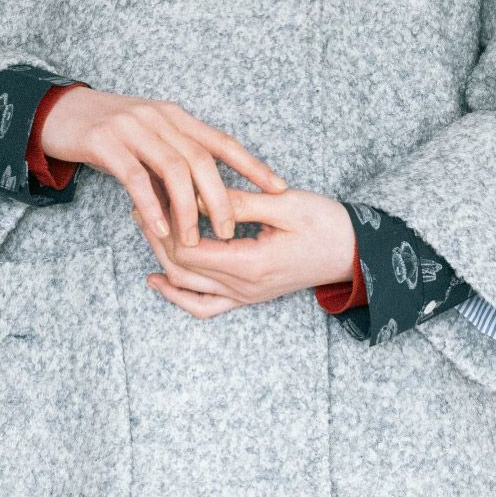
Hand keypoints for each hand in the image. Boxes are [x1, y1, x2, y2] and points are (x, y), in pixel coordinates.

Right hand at [40, 87, 287, 243]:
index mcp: (176, 116)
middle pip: (202, 159)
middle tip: (230, 231)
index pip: (222, 141)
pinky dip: (152, 205)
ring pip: (173, 169)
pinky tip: (161, 228)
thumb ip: (175, 159)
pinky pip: (135, 177)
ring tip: (195, 240)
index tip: (278, 188)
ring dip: (187, 209)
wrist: (58, 113)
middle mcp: (159, 117)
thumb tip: (207, 195)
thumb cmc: (108, 133)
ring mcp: (132, 127)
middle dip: (221, 198)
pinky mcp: (105, 141)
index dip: (252, 165)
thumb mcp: (148, 139)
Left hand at [130, 185, 356, 318]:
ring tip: (144, 224)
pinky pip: (204, 307)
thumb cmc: (326, 223)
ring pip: (186, 286)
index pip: (190, 248)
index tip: (154, 190)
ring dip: (160, 257)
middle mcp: (244, 287)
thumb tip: (194, 194)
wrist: (356, 252)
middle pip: (180, 267)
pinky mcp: (248, 296)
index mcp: (252, 263)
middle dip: (156, 234)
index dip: (166, 221)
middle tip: (139, 201)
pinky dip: (177, 296)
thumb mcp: (283, 204)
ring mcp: (245, 296)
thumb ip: (237, 203)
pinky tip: (157, 279)